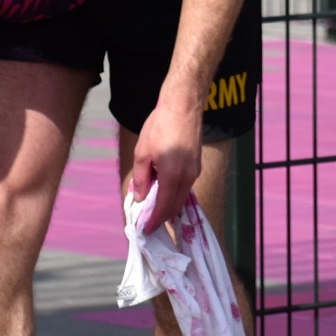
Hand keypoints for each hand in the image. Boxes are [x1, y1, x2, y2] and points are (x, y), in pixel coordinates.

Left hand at [128, 99, 202, 231]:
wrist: (183, 106)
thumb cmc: (160, 126)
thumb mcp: (142, 152)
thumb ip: (141, 178)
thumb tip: (139, 198)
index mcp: (172, 175)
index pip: (163, 207)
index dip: (154, 221)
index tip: (145, 230)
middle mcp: (187, 177)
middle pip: (175, 206)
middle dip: (162, 217)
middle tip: (148, 222)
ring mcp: (195, 171)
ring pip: (182, 197)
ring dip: (169, 205)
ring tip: (153, 206)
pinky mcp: (197, 165)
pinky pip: (185, 186)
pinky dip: (175, 193)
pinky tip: (164, 189)